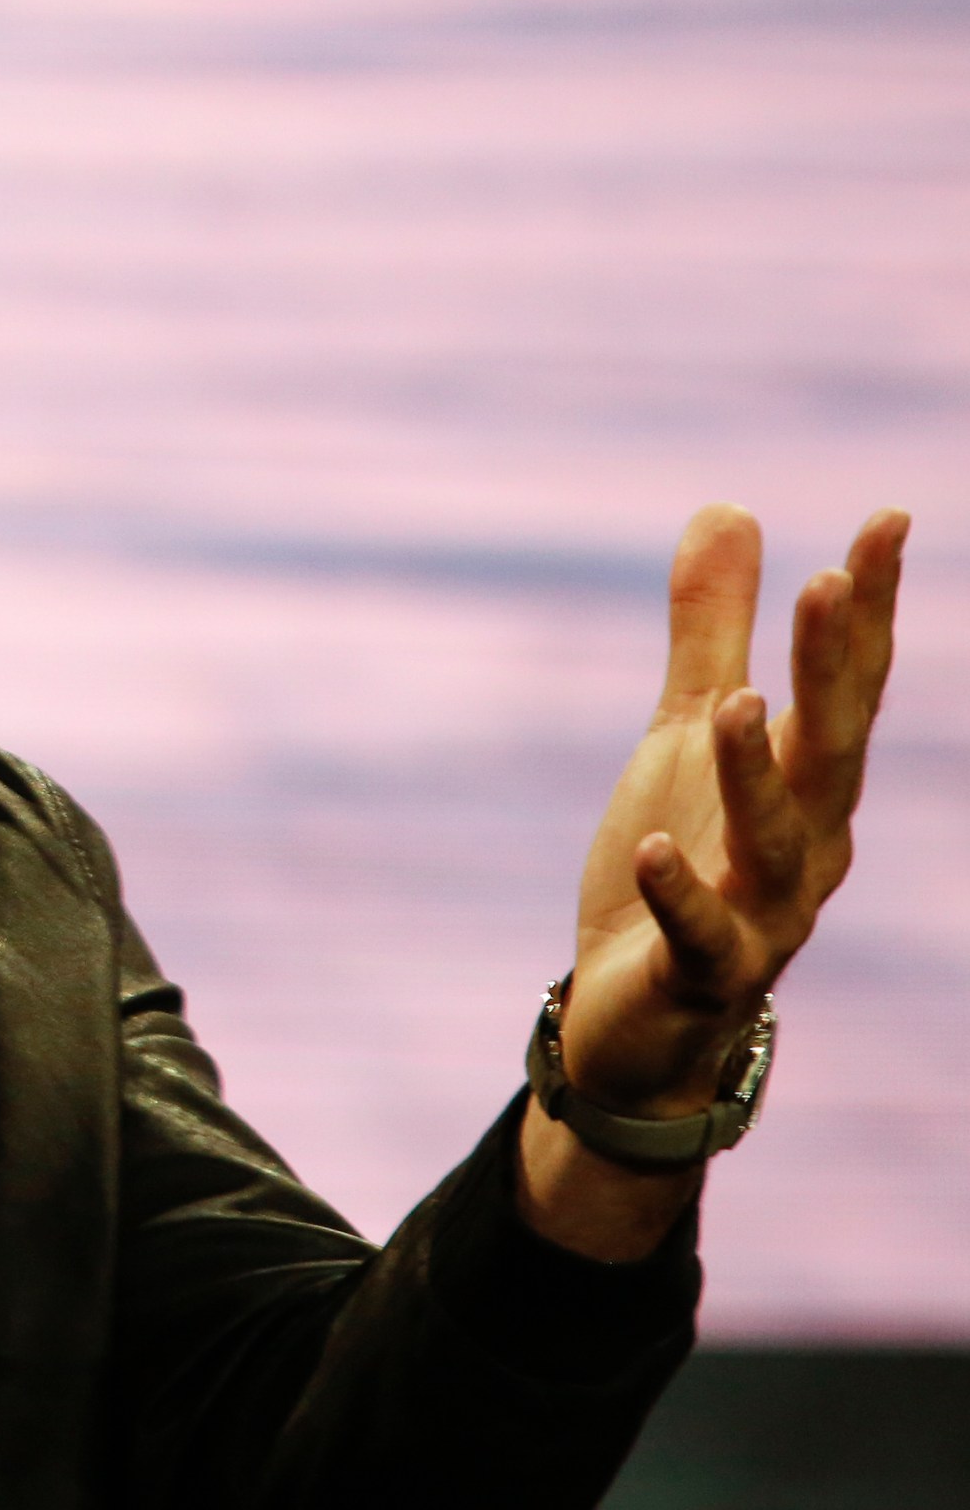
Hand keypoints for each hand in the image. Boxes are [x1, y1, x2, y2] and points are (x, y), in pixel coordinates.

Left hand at [519, 501, 905, 1255]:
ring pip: (774, 839)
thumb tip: (730, 507)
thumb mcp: (685, 736)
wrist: (639, 1019)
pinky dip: (681, 892)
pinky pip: (700, 933)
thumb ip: (710, 634)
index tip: (887, 520)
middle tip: (832, 579)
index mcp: (808, 784)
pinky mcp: (702, 973)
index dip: (868, 607)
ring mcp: (763, 914)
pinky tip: (651, 849)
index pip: (847, 685)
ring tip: (734, 703)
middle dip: (835, 669)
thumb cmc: (681, 863)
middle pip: (830, 748)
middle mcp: (807, 846)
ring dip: (756, 773)